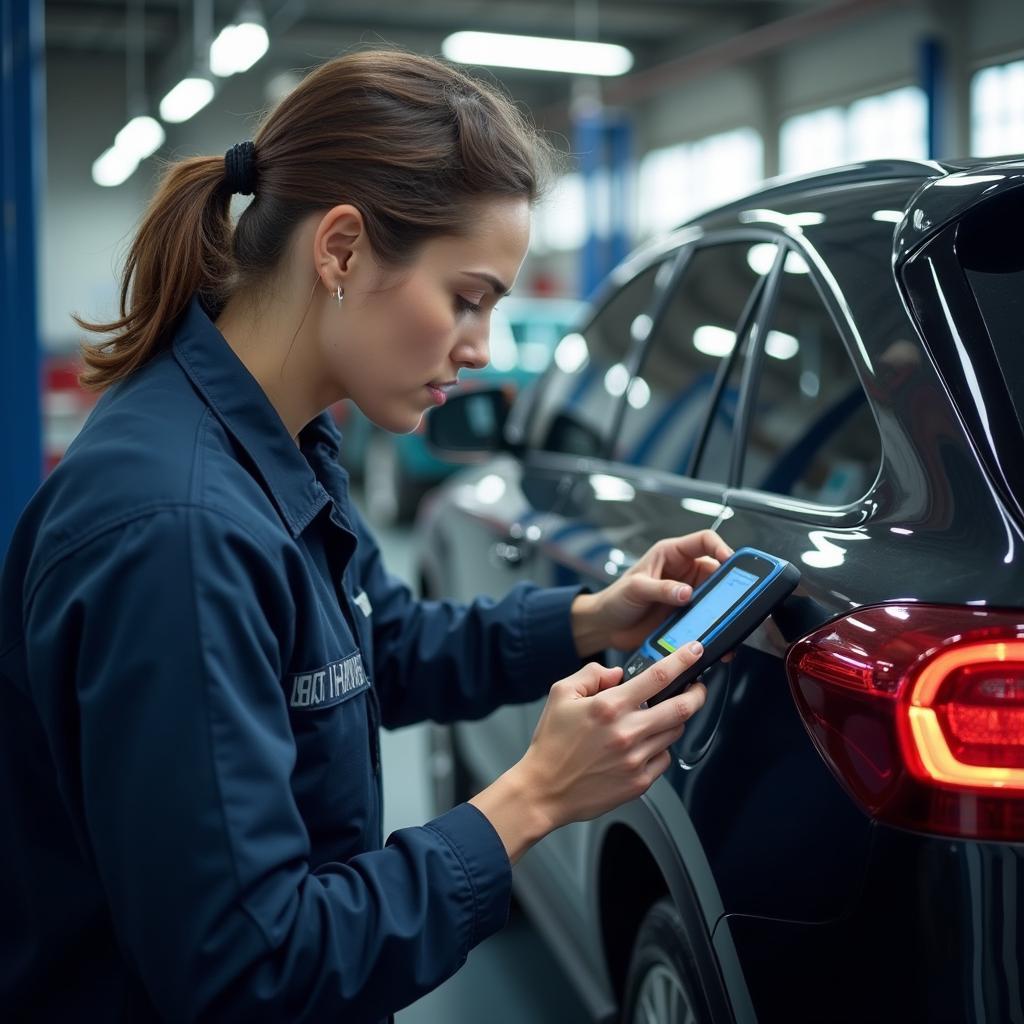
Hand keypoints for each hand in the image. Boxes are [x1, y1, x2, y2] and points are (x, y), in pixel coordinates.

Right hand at [469, 641, 706, 861]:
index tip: (695, 651)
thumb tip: (618, 673)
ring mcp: (636, 759)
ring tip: (658, 717)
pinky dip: (659, 747)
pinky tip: (642, 745)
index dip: (683, 661)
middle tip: (697, 687)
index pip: (658, 677)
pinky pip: (664, 758)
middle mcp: (627, 732)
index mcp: (609, 707)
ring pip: (674, 732)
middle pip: (682, 708)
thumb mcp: (561, 695)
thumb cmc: (552, 744)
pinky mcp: (640, 782)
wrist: (545, 791)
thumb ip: (592, 674)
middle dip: (697, 693)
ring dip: (674, 720)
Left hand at [571, 530, 733, 655]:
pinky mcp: (687, 616)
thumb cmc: (615, 599)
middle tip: (738, 597)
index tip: (730, 561)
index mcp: (672, 554)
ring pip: (717, 597)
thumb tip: (686, 593)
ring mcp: (688, 595)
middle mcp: (684, 572)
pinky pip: (708, 618)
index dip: (721, 547)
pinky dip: (715, 626)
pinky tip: (717, 635)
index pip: (704, 541)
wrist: (606, 627)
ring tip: (730, 620)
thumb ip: (661, 589)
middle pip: (718, 571)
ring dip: (725, 608)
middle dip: (730, 582)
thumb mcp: (636, 588)